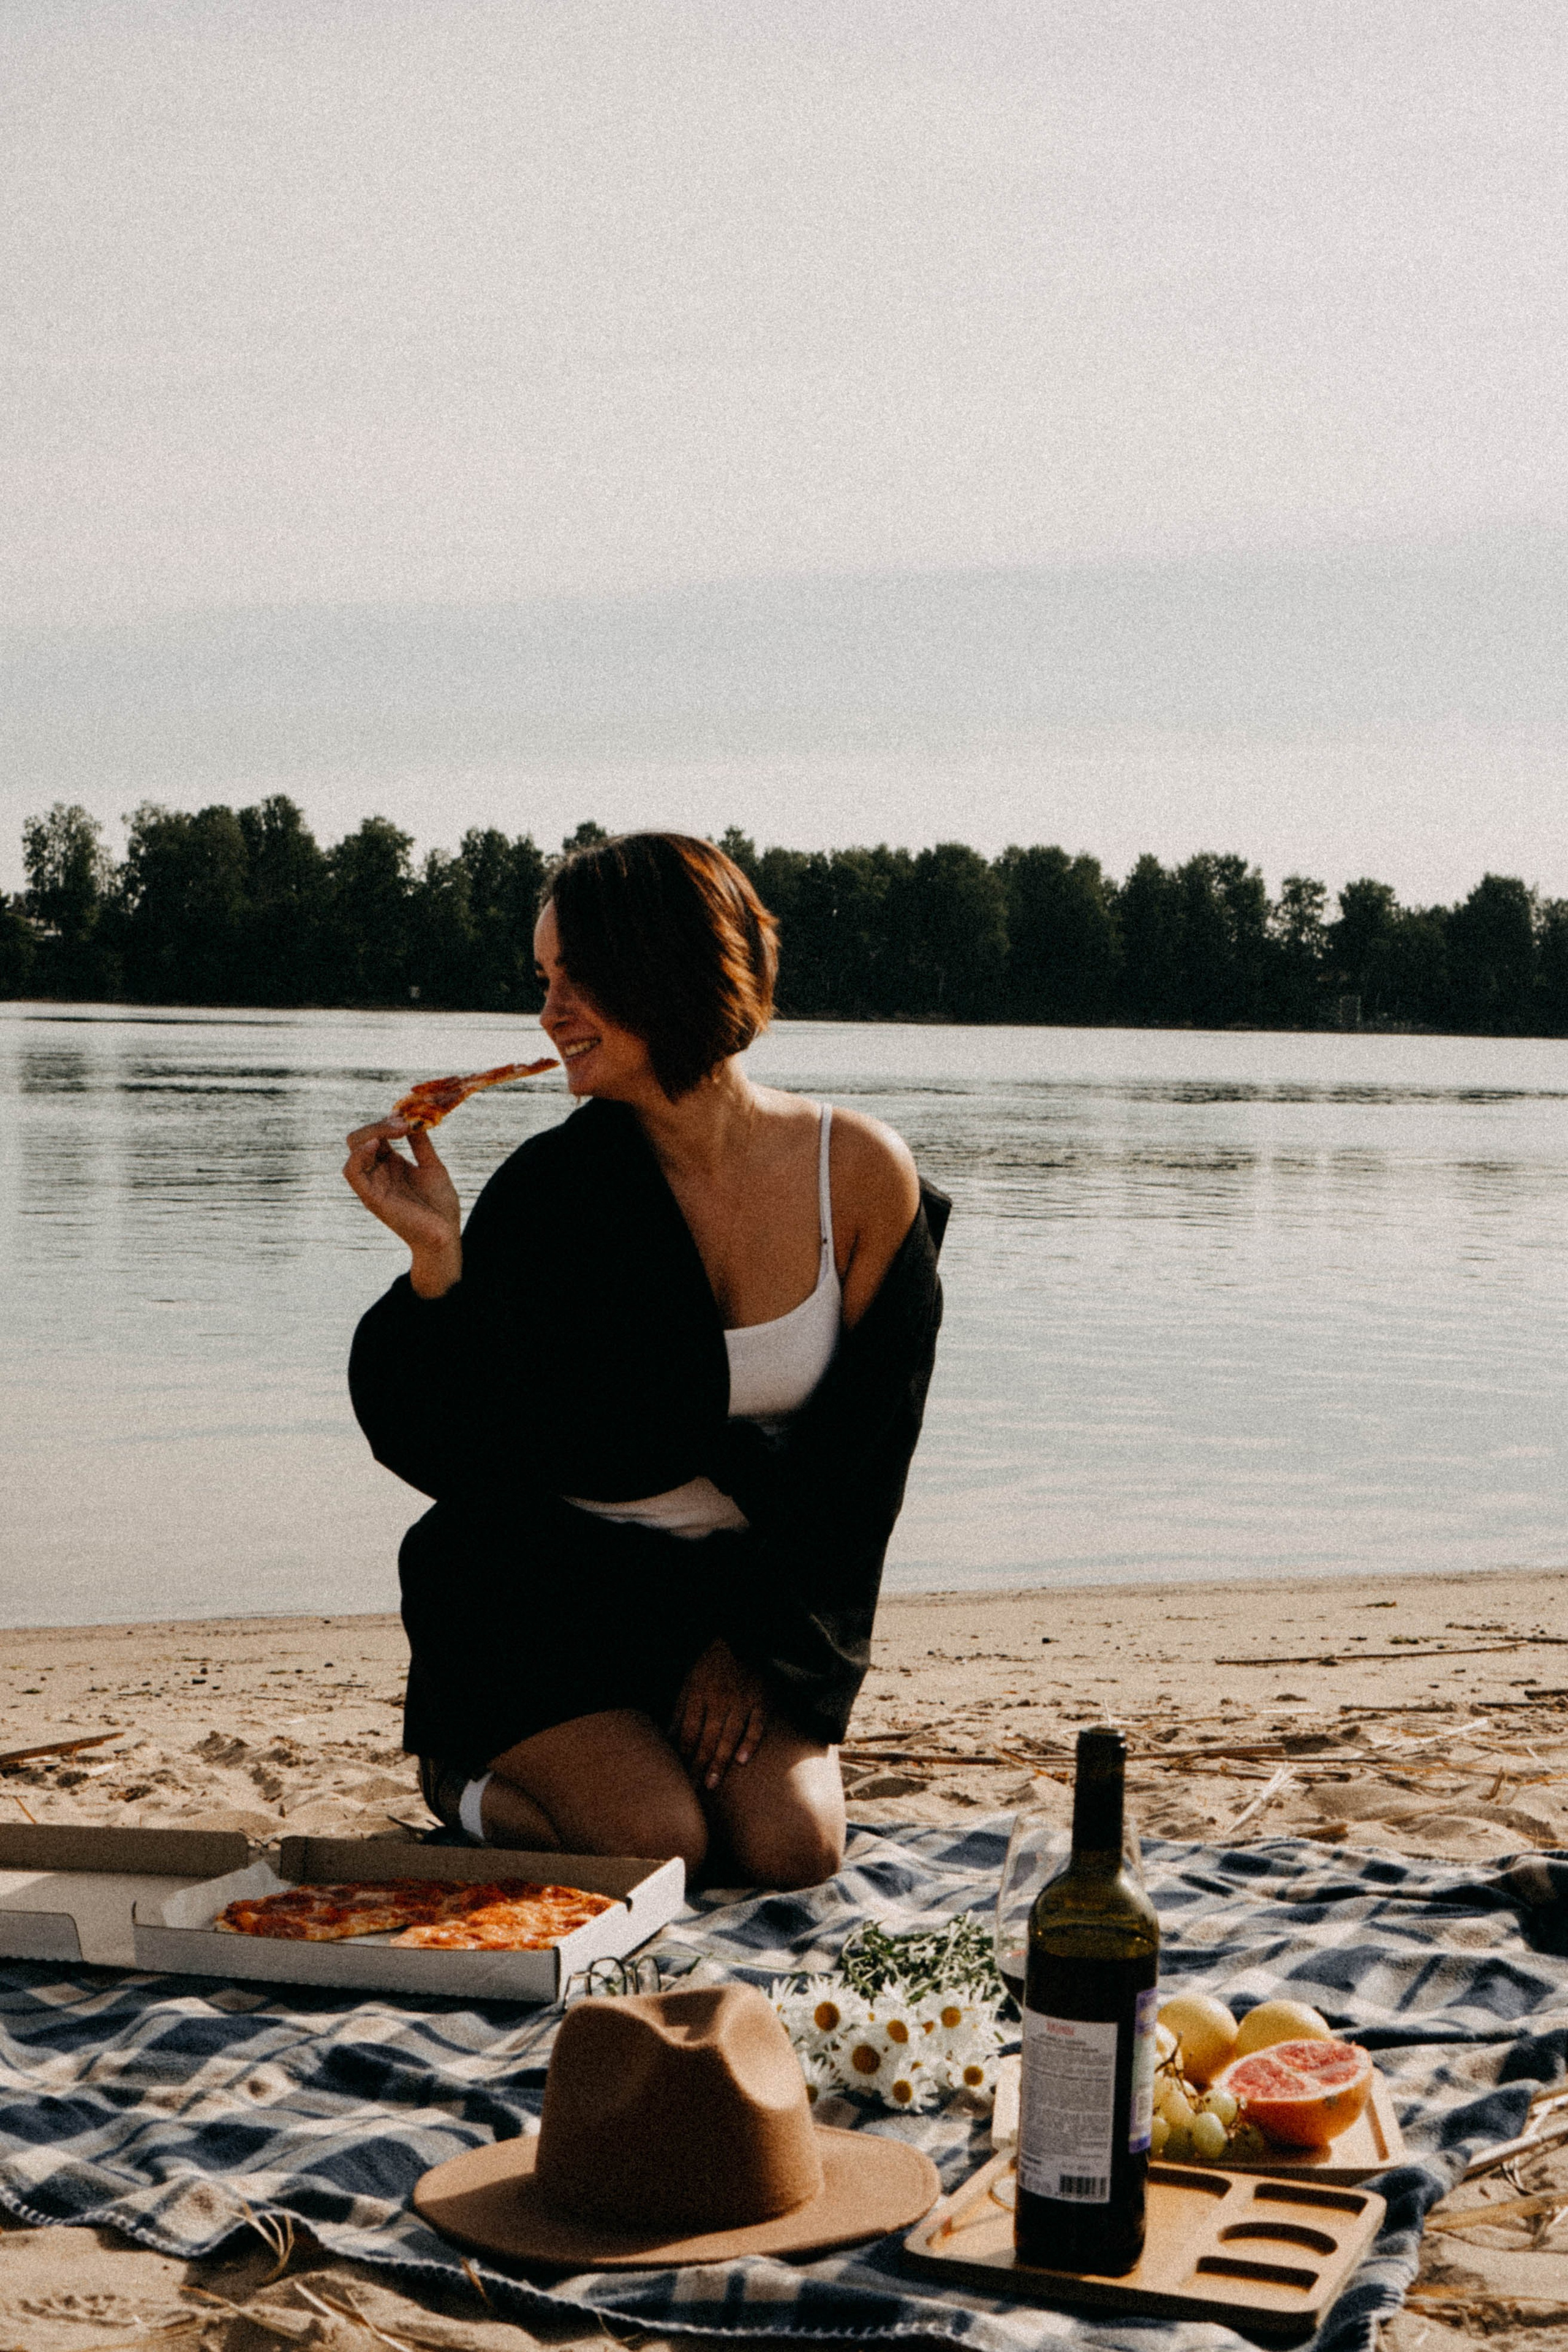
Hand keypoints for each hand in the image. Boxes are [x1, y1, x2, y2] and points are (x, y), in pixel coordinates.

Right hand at [343, 1119, 462, 1293]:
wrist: (445, 1236)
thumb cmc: (439, 1205)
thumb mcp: (432, 1166)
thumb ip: (420, 1143)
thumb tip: (412, 1117)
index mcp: (390, 1163)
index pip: (377, 1133)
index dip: (388, 1121)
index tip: (408, 1117)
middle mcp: (377, 1171)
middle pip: (361, 1137)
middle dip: (379, 1124)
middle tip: (403, 1123)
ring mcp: (372, 1184)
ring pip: (354, 1149)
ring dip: (371, 1133)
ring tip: (395, 1130)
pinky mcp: (371, 1197)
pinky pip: (352, 1172)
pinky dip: (359, 1155)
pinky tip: (376, 1145)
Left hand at [673, 1638, 768, 1793]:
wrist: (743, 1637)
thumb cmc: (711, 1665)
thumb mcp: (689, 1681)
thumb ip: (680, 1710)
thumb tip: (667, 1737)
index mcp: (698, 1694)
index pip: (688, 1732)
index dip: (682, 1755)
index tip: (678, 1778)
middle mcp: (718, 1699)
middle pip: (706, 1738)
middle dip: (698, 1765)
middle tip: (693, 1789)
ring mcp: (741, 1700)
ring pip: (729, 1735)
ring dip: (719, 1760)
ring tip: (712, 1783)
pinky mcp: (761, 1699)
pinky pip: (757, 1723)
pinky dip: (750, 1741)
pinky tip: (743, 1760)